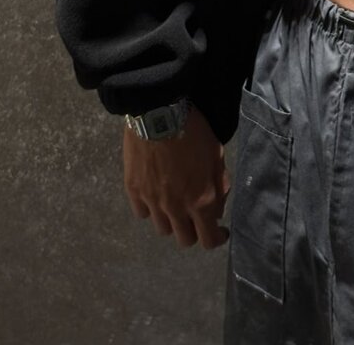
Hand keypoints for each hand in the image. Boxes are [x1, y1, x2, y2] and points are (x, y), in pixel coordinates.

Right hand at [123, 104, 230, 249]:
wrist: (159, 113)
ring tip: (176, 202)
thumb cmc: (194, 131)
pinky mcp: (133, 191)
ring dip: (173, 221)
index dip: (217, 238)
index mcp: (201, 200)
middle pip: (185, 239)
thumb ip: (219, 186)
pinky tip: (156, 194)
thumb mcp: (217, 155)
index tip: (219, 230)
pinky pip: (143, 213)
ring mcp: (152, 202)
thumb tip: (217, 209)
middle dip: (194, 230)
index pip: (209, 240)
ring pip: (163, 229)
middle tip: (196, 214)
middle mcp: (176, 208)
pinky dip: (151, 209)